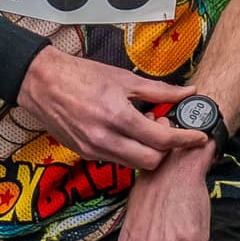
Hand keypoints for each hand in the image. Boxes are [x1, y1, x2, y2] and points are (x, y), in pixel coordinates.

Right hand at [13, 44, 196, 172]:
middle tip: (163, 129)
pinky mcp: (82, 152)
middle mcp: (104, 138)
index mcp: (118, 117)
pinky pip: (114, 159)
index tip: (198, 137)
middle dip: (164, 150)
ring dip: (145, 152)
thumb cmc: (81, 76)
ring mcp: (92, 148)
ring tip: (143, 130)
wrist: (41, 83)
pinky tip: (124, 133)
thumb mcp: (124, 78)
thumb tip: (189, 93)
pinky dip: (127, 150)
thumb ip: (160, 91)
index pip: (162, 140)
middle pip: (150, 161)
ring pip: (132, 164)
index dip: (185, 140)